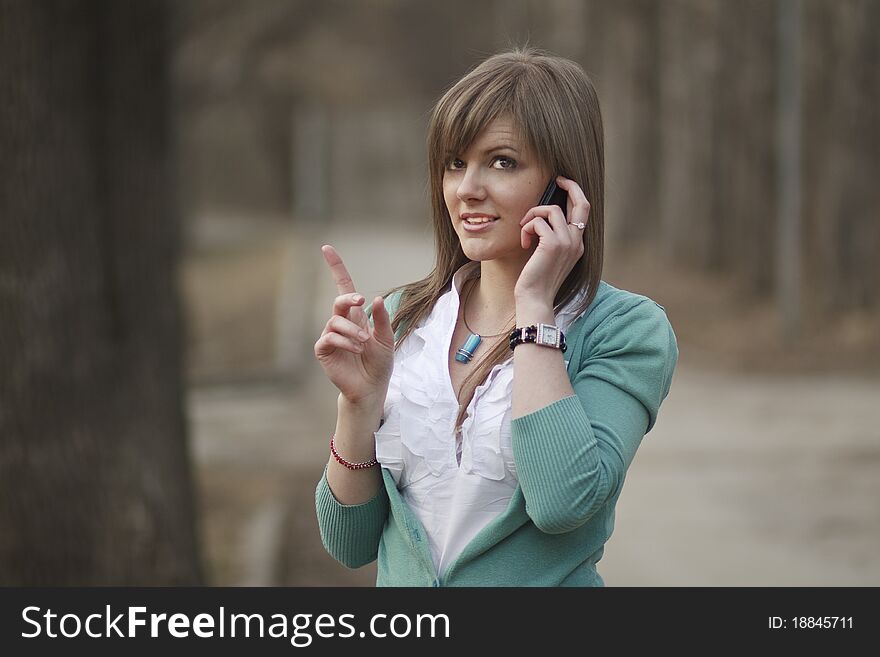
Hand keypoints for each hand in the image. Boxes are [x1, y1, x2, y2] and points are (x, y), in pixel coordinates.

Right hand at [313, 245, 394, 406]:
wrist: (372, 387)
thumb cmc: (379, 363)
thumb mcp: (386, 338)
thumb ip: (381, 319)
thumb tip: (374, 298)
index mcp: (356, 316)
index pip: (343, 287)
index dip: (335, 268)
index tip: (326, 249)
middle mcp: (341, 323)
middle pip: (339, 301)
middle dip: (348, 299)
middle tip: (361, 301)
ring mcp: (330, 336)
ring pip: (335, 321)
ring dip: (352, 331)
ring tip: (364, 344)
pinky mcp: (323, 350)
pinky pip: (329, 337)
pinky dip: (345, 341)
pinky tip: (356, 349)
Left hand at [515, 175, 589, 303]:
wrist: (535, 299)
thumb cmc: (537, 279)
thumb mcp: (548, 255)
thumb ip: (551, 237)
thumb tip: (541, 216)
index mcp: (577, 243)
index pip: (583, 211)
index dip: (576, 193)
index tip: (563, 184)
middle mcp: (577, 241)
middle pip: (581, 202)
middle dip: (570, 186)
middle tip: (556, 180)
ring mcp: (567, 242)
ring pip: (552, 210)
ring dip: (533, 216)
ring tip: (525, 231)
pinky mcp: (553, 244)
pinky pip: (538, 221)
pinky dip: (526, 228)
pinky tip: (524, 243)